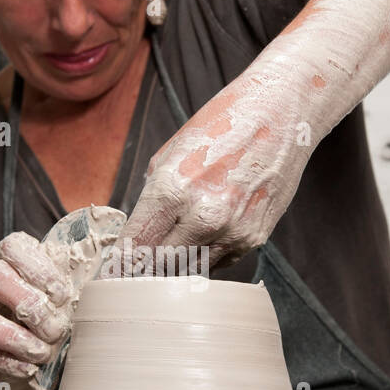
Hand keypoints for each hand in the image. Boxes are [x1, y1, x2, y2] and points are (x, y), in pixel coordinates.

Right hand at [0, 231, 72, 389]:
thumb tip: (92, 276)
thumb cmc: (36, 335)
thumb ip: (64, 292)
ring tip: (41, 353)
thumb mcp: (54, 311)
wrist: (8, 380)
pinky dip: (4, 361)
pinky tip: (27, 369)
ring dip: (14, 337)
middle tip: (56, 329)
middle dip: (29, 303)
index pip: (12, 246)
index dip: (40, 268)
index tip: (63, 296)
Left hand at [121, 0, 389, 267]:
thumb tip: (139, 234)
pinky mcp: (254, 238)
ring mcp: (232, 231)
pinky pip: (220, 261)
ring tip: (173, 248)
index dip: (119, 265)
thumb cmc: (221, 124)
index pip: (135, 245)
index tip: (110, 278)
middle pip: (160, 264)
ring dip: (178, 262)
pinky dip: (207, 254)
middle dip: (145, 268)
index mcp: (171, 189)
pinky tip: (206, 233)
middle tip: (135, 271)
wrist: (280, 111)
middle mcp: (202, 216)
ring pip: (191, 268)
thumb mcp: (170, 153)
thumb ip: (151, 197)